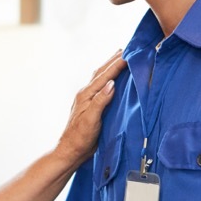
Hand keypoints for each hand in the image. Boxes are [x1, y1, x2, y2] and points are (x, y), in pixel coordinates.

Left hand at [54, 50, 125, 165]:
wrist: (71, 151)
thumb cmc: (80, 137)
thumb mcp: (91, 119)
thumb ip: (101, 101)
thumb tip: (111, 83)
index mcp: (86, 95)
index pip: (104, 76)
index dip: (116, 65)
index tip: (128, 54)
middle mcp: (86, 94)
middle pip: (101, 72)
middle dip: (113, 60)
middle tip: (125, 49)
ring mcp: (88, 99)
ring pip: (100, 78)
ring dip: (110, 67)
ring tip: (119, 58)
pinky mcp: (91, 106)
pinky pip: (101, 87)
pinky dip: (108, 78)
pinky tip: (112, 79)